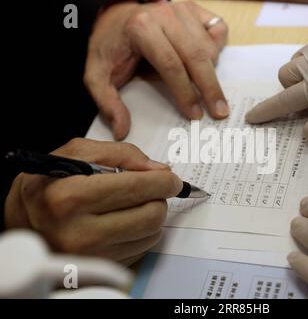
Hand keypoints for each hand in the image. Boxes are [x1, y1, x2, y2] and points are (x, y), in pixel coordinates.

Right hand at [5, 138, 181, 265]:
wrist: (25, 219)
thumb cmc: (49, 183)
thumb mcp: (77, 153)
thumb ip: (122, 154)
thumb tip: (159, 169)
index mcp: (71, 197)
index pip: (137, 188)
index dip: (163, 181)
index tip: (171, 178)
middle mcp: (79, 232)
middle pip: (150, 215)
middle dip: (159, 197)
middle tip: (152, 189)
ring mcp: (90, 255)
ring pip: (151, 234)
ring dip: (153, 214)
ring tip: (134, 204)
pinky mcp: (100, 267)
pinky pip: (142, 249)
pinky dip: (143, 232)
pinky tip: (126, 220)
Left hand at [84, 0, 228, 139]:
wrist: (116, 16)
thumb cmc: (111, 45)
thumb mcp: (97, 75)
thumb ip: (107, 102)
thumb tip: (121, 130)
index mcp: (141, 29)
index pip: (171, 65)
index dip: (185, 93)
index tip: (194, 114)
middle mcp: (164, 15)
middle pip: (196, 57)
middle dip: (210, 87)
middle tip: (219, 110)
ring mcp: (181, 10)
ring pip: (208, 47)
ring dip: (211, 71)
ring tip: (207, 90)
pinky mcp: (193, 9)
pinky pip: (218, 29)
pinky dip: (218, 48)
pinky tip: (208, 62)